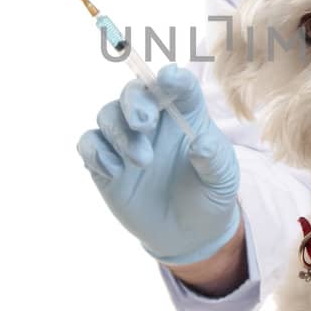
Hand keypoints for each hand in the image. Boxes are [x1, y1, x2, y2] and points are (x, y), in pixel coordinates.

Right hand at [76, 65, 240, 265]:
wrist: (187, 232)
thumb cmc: (209, 194)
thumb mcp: (222, 180)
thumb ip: (214, 159)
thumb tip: (199, 145)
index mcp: (185, 113)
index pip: (178, 84)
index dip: (172, 78)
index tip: (168, 79)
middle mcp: (153, 119)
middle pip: (134, 91)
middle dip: (134, 102)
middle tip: (143, 125)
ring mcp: (126, 139)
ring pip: (107, 114)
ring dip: (120, 134)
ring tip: (143, 162)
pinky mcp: (105, 162)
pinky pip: (89, 143)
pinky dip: (96, 152)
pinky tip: (114, 172)